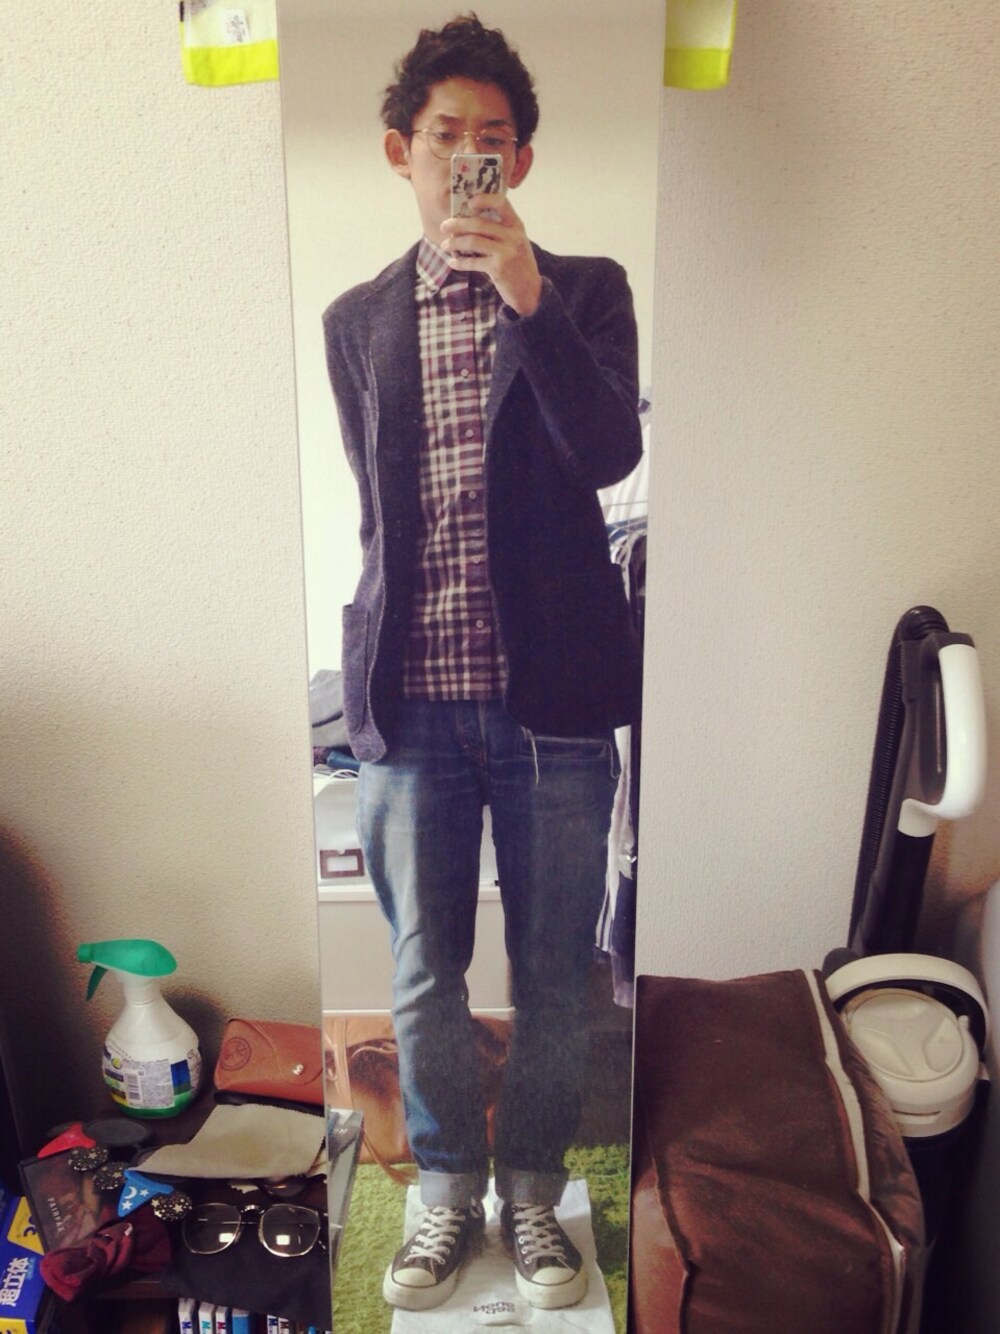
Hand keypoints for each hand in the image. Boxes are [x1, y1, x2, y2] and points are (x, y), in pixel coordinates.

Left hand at [440, 194, 541, 316]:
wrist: (530, 291)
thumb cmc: (518, 264)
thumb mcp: (515, 242)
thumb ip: (500, 230)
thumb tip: (468, 221)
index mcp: (516, 226)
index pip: (501, 203)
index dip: (484, 199)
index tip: (469, 202)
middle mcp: (512, 236)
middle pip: (479, 224)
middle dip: (457, 224)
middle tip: (444, 226)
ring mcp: (506, 252)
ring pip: (473, 241)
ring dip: (454, 243)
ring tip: (444, 245)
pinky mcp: (498, 269)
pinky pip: (473, 262)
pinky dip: (460, 262)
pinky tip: (453, 263)